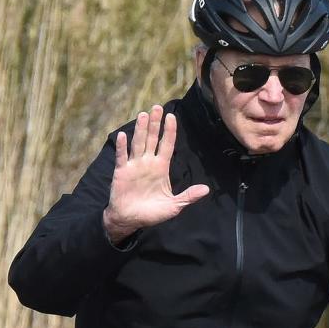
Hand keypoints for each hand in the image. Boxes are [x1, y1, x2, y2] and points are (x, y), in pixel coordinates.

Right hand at [103, 105, 209, 243]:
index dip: (169, 131)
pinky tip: (123, 136)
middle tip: (157, 107)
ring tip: (143, 115)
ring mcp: (134, 166)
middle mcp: (148, 163)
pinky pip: (122, 157)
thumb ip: (188, 197)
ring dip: (140, 130)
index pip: (167, 145)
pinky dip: (122, 147)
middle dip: (154, 124)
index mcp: (161, 168)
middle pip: (151, 139)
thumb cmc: (152, 213)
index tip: (172, 117)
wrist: (130, 220)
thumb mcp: (174, 206)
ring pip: (138, 143)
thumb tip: (206, 189)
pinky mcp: (122, 172)